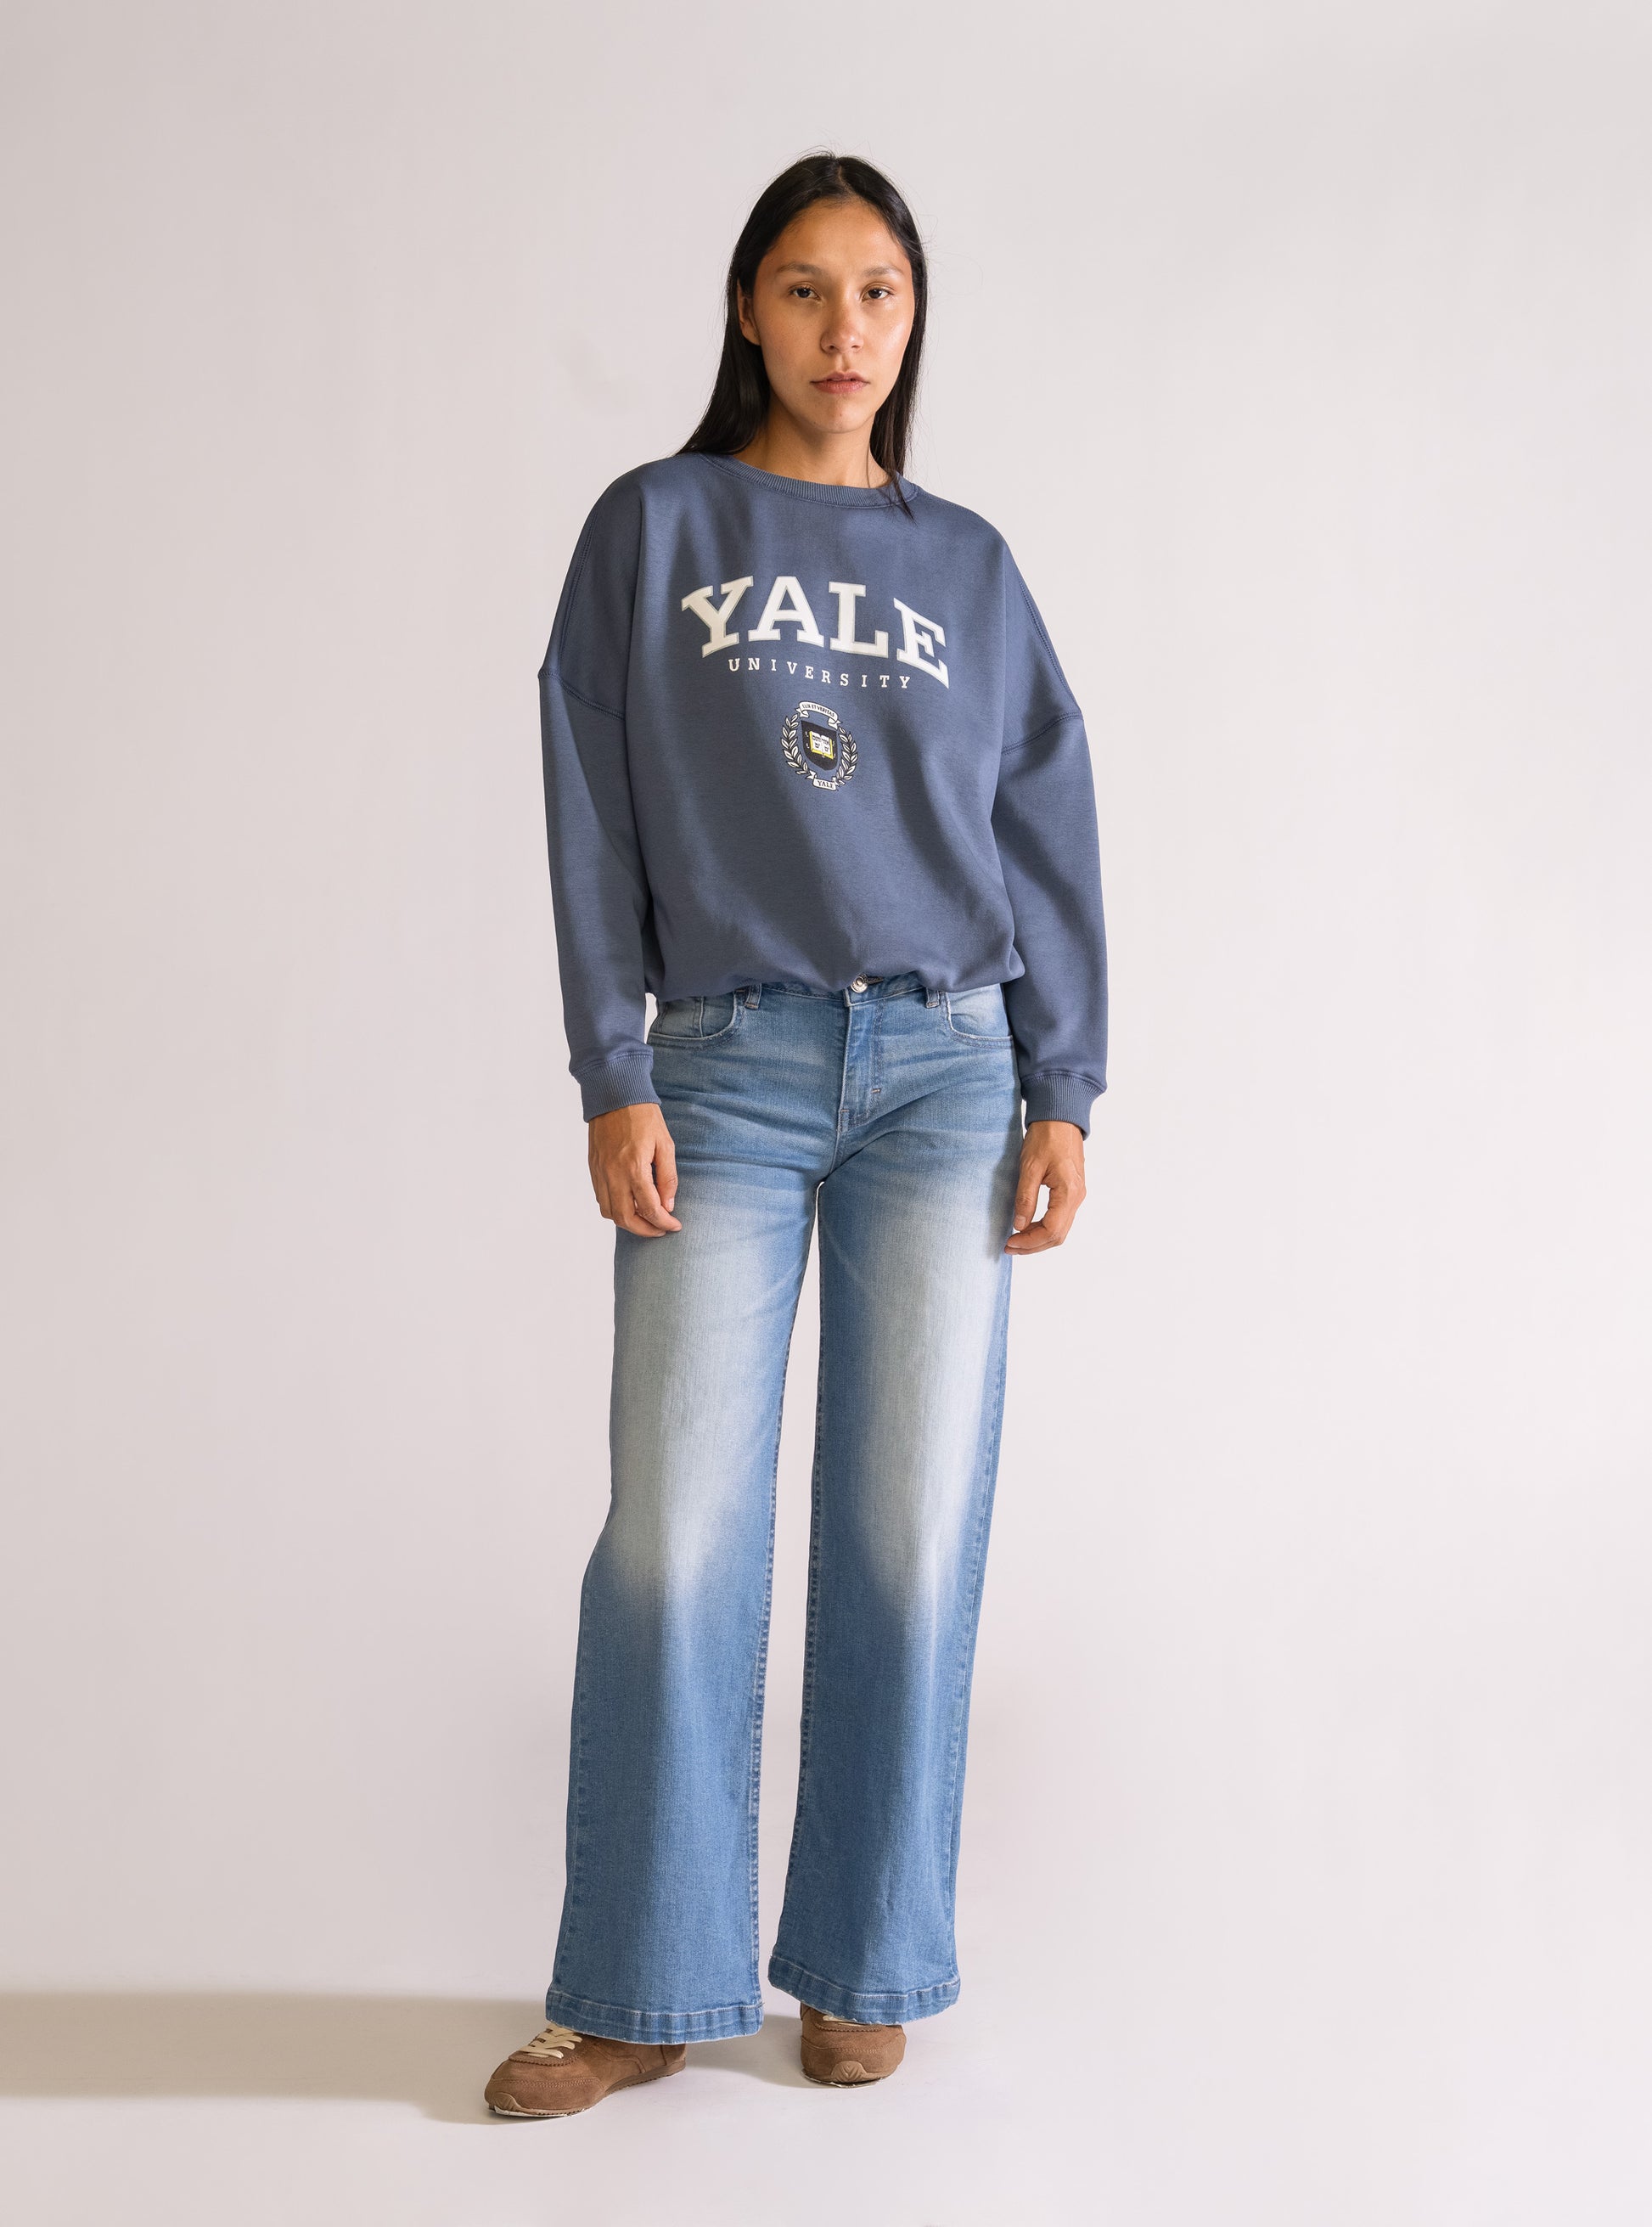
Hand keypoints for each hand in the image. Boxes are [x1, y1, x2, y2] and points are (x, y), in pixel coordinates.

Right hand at [588, 1102, 680, 1235]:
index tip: (674, 1225)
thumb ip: (667, 1177)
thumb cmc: (643, 1116)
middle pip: (626, 1219)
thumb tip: (667, 1205)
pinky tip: (629, 1204)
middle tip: (661, 1229)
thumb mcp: (665, 1144)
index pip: (650, 1208)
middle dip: (645, 1230)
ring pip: (610, 1213)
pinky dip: (615, 1209)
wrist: (614, 1095)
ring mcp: (600, 1173)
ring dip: (628, 1223)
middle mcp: (613, 1174)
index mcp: (634, 1167)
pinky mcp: (593, 1169)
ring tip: (646, 1219)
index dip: (664, 1222)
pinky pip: (601, 1199)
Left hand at [1006, 1120, 1085, 1253]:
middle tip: (1010, 1247)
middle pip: (1058, 1235)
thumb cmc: (1046, 1136)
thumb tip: (1020, 1225)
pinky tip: (1028, 1227)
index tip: (1010, 1242)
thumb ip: (1025, 1198)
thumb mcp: (1030, 1167)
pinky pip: (1061, 1218)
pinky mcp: (1072, 1191)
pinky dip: (1045, 1228)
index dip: (1030, 1241)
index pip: (1051, 1230)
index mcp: (1068, 1192)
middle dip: (1033, 1245)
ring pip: (1060, 1229)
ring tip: (1016, 1240)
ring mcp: (1077, 1195)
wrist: (1061, 1117)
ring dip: (1039, 1239)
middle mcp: (1077, 1197)